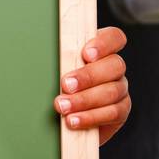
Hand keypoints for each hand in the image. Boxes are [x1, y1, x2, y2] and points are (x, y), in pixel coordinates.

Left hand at [54, 25, 130, 145]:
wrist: (65, 121)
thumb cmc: (58, 85)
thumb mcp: (57, 68)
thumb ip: (59, 59)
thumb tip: (37, 51)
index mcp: (101, 49)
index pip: (114, 37)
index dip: (104, 44)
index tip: (85, 54)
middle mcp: (114, 67)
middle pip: (115, 65)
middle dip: (88, 76)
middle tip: (66, 85)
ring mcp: (120, 88)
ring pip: (113, 90)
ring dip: (85, 100)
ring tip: (63, 106)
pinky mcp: (121, 110)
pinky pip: (113, 113)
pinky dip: (91, 117)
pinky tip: (74, 120)